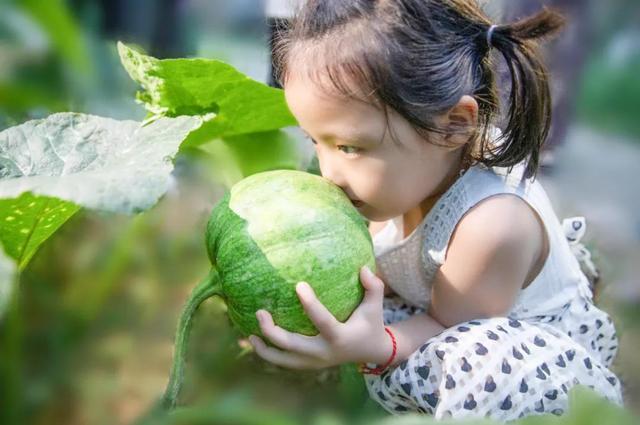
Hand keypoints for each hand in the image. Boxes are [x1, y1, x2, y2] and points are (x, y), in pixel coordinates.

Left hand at [248, 266, 392, 369]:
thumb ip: (374, 286)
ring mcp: (315, 362)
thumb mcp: (375, 306)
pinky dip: (270, 354)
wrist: (372, 352)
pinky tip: (256, 341)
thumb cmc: (371, 322)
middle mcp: (324, 352)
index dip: (310, 304)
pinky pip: (285, 362)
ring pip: (284, 360)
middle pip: (293, 346)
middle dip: (273, 332)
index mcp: (340, 337)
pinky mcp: (309, 365)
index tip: (299, 284)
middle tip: (260, 312)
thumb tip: (363, 267)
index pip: (322, 321)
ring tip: (250, 334)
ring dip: (265, 349)